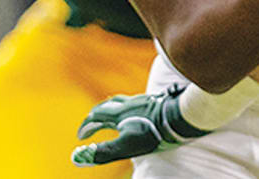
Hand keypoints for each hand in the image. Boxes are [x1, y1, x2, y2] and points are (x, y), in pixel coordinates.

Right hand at [72, 84, 206, 166]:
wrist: (182, 115)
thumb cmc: (154, 132)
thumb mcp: (126, 146)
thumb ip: (103, 152)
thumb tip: (77, 158)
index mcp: (118, 113)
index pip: (95, 116)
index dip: (86, 127)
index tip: (80, 137)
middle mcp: (129, 103)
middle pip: (108, 105)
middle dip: (97, 114)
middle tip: (92, 123)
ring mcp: (144, 100)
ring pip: (123, 102)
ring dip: (113, 108)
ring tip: (113, 115)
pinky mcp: (157, 101)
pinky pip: (138, 102)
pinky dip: (130, 108)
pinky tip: (139, 113)